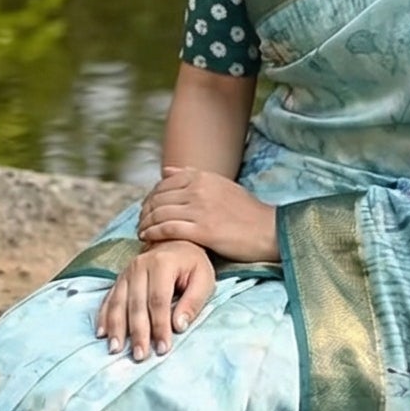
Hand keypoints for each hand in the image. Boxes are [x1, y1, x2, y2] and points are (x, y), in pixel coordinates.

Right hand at [95, 242, 213, 361]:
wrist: (176, 243)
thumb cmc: (193, 265)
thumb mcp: (204, 279)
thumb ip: (193, 302)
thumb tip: (179, 326)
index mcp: (162, 264)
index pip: (159, 301)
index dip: (160, 326)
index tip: (163, 349)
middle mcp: (139, 266)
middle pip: (136, 305)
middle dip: (137, 333)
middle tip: (140, 356)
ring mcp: (126, 272)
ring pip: (118, 303)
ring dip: (116, 328)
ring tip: (116, 350)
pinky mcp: (119, 279)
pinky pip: (108, 300)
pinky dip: (104, 317)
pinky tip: (102, 334)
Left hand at [134, 169, 279, 266]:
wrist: (269, 231)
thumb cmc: (247, 212)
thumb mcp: (221, 186)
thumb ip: (193, 177)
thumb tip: (166, 171)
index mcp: (203, 177)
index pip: (163, 183)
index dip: (150, 196)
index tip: (146, 208)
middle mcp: (199, 189)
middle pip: (158, 198)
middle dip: (144, 211)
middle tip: (140, 222)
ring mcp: (201, 209)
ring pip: (160, 213)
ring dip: (145, 223)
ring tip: (141, 232)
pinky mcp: (203, 230)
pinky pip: (168, 229)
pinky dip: (153, 233)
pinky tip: (147, 239)